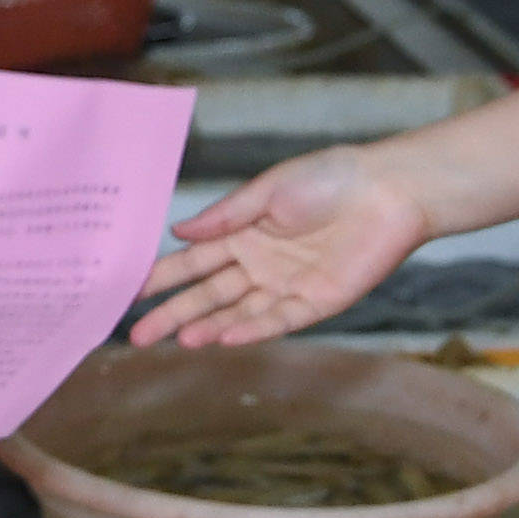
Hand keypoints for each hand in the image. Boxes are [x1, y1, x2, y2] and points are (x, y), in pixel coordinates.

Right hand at [131, 148, 430, 348]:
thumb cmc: (330, 178)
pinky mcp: (316, 302)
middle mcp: (260, 262)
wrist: (389, 191)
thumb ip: (224, 216)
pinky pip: (277, 320)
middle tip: (138, 335)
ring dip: (208, 326)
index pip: (194, 260)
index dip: (163, 277)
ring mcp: (286, 285)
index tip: (130, 291)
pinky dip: (251, 330)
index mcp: (244, 232)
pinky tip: (223, 338)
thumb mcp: (268, 190)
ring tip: (178, 340)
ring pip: (237, 312)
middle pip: (208, 294)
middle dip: (173, 313)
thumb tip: (178, 231)